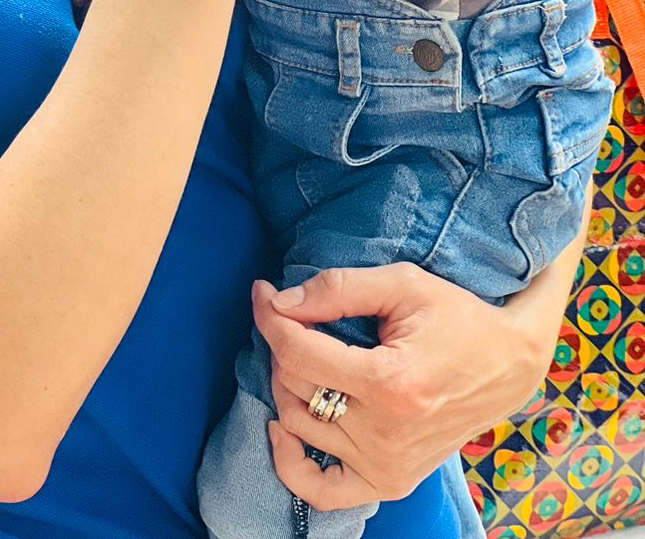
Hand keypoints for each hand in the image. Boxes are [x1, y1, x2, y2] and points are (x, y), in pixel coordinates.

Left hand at [252, 264, 551, 510]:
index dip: (271, 315)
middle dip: (284, 344)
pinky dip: (291, 463)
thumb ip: (338, 289)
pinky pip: (321, 490)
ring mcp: (386, 465)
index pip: (298, 353)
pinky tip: (284, 428)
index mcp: (390, 383)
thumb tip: (280, 303)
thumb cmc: (458, 318)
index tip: (263, 292)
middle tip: (297, 317)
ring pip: (298, 424)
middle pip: (293, 387)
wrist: (509, 366)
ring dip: (288, 386)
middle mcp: (385, 434)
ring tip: (308, 357)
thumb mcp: (402, 284)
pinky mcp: (390, 482)